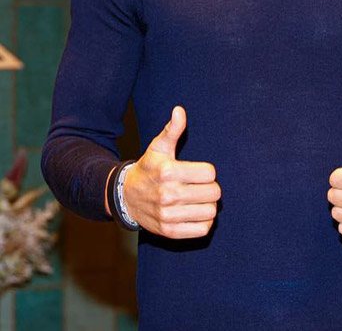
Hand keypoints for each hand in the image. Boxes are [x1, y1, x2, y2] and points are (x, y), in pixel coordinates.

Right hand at [117, 106, 220, 238]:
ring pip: (210, 212)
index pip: (210, 173)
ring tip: (198, 199)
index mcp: (169, 171)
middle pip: (214, 193)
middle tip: (200, 186)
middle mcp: (168, 194)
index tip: (198, 172)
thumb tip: (179, 110)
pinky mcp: (170, 231)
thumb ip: (173, 129)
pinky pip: (202, 230)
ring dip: (208, 205)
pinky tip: (195, 212)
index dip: (207, 172)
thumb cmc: (148, 168)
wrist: (126, 197)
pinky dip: (204, 222)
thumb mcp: (159, 147)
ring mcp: (168, 215)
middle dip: (210, 188)